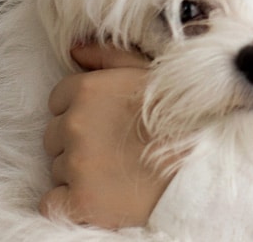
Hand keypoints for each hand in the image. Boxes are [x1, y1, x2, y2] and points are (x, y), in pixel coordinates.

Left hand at [39, 43, 173, 228]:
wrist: (200, 170)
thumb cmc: (179, 118)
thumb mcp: (148, 74)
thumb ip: (108, 56)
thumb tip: (74, 48)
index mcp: (87, 89)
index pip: (58, 100)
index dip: (82, 112)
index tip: (107, 124)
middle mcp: (75, 124)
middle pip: (55, 135)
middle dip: (78, 143)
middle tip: (115, 149)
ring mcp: (75, 164)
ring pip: (57, 168)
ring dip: (78, 172)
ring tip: (117, 172)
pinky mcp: (79, 201)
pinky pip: (53, 202)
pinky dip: (70, 203)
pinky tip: (100, 197)